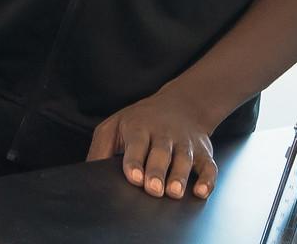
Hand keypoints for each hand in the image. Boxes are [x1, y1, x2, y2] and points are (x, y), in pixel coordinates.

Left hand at [87, 90, 218, 199]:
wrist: (181, 103)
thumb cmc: (140, 121)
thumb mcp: (114, 126)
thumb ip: (100, 149)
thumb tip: (88, 174)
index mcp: (139, 128)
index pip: (136, 144)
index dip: (135, 162)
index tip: (134, 177)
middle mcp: (164, 135)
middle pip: (161, 153)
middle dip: (157, 171)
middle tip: (153, 188)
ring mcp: (184, 143)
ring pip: (184, 159)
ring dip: (180, 176)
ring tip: (174, 192)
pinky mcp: (203, 152)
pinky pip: (208, 165)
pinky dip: (208, 179)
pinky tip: (201, 191)